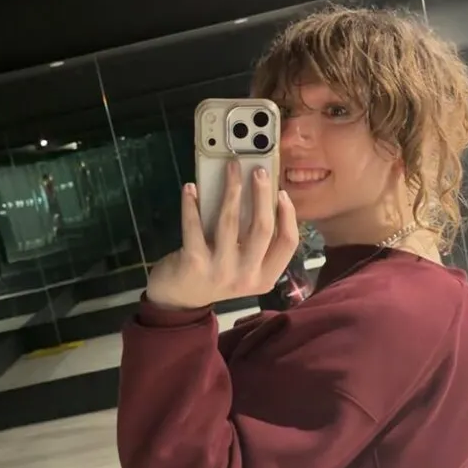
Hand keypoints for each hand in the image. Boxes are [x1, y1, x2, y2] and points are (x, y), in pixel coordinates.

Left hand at [146, 161, 298, 309]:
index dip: (288, 215)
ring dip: (231, 189)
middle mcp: (246, 276)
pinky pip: (194, 226)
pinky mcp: (194, 263)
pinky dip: (191, 204)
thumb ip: (253, 241)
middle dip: (262, 194)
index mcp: (264, 277)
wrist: (179, 299)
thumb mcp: (242, 265)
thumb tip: (261, 195)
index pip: (288, 243)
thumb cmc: (215, 273)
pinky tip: (190, 188)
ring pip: (230, 222)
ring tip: (230, 168)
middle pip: (263, 228)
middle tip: (258, 170)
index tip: (281, 193)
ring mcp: (220, 271)